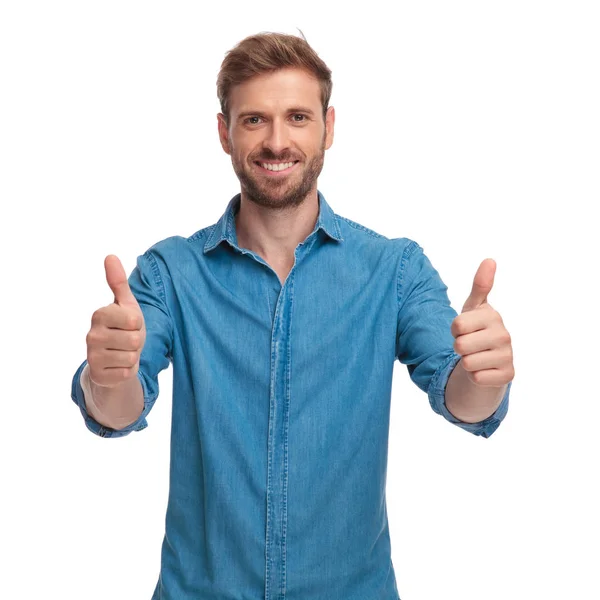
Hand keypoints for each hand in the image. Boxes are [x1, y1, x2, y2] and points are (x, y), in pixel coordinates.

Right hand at [85, 255, 145, 387]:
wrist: (114, 358)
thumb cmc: (124, 327)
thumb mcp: (125, 304)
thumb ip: (118, 282)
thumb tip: (110, 256)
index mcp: (100, 315)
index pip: (134, 320)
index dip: (138, 324)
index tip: (129, 324)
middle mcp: (92, 336)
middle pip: (135, 341)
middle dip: (137, 341)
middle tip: (127, 339)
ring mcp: (93, 357)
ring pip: (132, 357)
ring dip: (133, 356)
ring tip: (124, 351)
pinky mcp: (99, 375)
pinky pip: (127, 373)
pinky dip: (128, 370)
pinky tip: (119, 365)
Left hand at [450, 259, 514, 386]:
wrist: (489, 360)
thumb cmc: (477, 330)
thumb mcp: (474, 308)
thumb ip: (480, 285)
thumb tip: (489, 260)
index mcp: (493, 316)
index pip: (457, 325)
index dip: (455, 330)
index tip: (464, 329)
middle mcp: (504, 335)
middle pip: (460, 345)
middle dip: (459, 347)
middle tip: (470, 345)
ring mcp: (507, 356)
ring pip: (467, 363)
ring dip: (466, 362)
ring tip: (477, 356)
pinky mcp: (508, 376)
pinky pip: (477, 378)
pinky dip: (475, 376)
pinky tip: (484, 369)